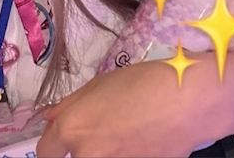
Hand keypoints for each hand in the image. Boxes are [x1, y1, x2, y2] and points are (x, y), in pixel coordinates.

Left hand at [36, 54, 226, 157]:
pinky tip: (137, 140)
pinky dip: (124, 154)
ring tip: (121, 134)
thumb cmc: (143, 83)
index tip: (58, 143)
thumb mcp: (100, 85)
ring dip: (103, 151)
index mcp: (72, 128)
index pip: (46, 151)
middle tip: (98, 134)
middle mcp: (87, 155)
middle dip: (77, 151)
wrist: (187, 102)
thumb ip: (69, 105)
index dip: (51, 146)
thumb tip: (47, 116)